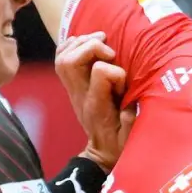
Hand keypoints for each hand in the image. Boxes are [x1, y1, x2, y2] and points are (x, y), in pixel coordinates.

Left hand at [55, 32, 132, 169]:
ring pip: (63, 57)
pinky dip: (71, 45)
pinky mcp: (72, 85)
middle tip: (110, 50)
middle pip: (70, 60)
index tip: (125, 84)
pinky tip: (85, 43)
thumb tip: (129, 109)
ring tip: (101, 40)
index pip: (100, 72)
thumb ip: (130, 123)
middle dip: (91, 47)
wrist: (102, 152)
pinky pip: (61, 58)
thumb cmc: (119, 143)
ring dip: (81, 42)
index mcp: (96, 104)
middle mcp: (79, 94)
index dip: (116, 72)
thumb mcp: (129, 138)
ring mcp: (72, 89)